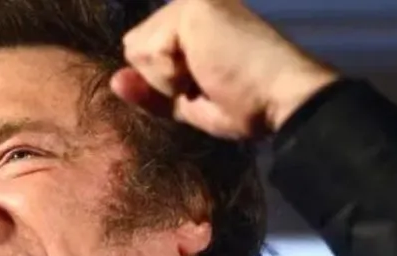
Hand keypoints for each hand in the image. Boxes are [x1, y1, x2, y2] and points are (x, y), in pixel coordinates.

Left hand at [112, 0, 338, 139]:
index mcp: (194, 19)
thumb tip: (115, 80)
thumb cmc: (246, 105)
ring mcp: (192, 2)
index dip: (164, 83)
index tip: (209, 86)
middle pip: (135, 49)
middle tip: (211, 81)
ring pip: (138, 52)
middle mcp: (192, 3)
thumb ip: (150, 92)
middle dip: (164, 80)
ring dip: (169, 79)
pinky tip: (208, 71)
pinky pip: (150, 54)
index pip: (143, 51)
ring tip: (212, 76)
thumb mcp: (187, 103)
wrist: (282, 101)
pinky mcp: (192, 9)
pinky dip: (172, 76)